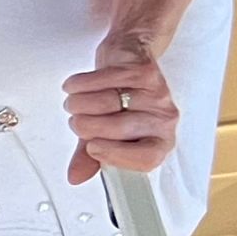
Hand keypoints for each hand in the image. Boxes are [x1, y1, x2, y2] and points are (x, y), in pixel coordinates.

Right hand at [64, 41, 178, 180]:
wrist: (128, 58)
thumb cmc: (117, 101)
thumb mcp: (104, 133)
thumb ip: (91, 157)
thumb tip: (75, 177)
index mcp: (159, 140)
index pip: (148, 158)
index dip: (115, 155)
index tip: (92, 147)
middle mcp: (163, 118)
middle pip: (117, 130)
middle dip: (84, 126)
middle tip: (77, 121)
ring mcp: (156, 93)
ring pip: (105, 104)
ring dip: (78, 104)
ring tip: (74, 103)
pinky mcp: (142, 71)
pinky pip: (101, 81)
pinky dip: (78, 85)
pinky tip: (73, 87)